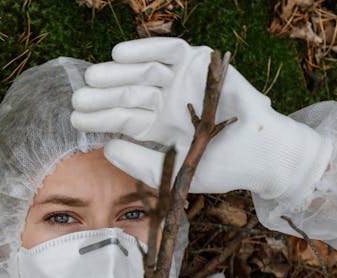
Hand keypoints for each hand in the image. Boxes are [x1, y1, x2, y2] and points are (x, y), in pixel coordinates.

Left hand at [71, 37, 332, 202]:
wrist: (260, 153)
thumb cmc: (219, 167)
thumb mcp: (171, 170)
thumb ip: (138, 162)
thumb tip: (107, 148)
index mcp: (157, 127)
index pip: (122, 120)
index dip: (99, 118)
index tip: (76, 119)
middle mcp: (165, 102)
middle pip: (128, 94)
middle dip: (103, 96)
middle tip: (79, 98)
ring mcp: (180, 82)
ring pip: (142, 72)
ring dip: (117, 73)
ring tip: (93, 77)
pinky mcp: (198, 63)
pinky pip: (168, 50)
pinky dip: (146, 48)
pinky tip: (119, 54)